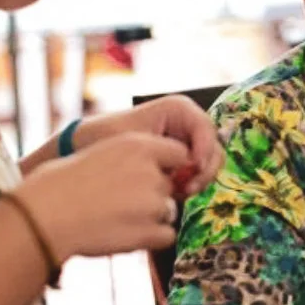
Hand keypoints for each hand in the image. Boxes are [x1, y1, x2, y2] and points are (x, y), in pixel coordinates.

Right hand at [14, 132, 190, 261]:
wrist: (42, 216)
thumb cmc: (59, 185)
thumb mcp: (98, 152)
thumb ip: (131, 158)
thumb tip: (155, 171)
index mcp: (137, 144)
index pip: (179, 154)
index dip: (166, 167)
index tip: (147, 178)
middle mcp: (150, 171)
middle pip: (170, 186)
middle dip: (153, 195)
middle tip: (120, 203)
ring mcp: (152, 203)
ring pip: (168, 211)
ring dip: (151, 218)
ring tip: (116, 219)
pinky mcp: (149, 232)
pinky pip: (167, 236)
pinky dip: (151, 239)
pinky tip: (124, 235)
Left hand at [73, 95, 223, 196]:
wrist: (90, 148)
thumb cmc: (107, 136)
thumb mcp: (133, 140)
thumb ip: (162, 150)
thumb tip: (192, 164)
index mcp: (179, 109)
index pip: (206, 129)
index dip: (205, 150)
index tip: (194, 169)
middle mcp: (188, 125)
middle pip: (213, 149)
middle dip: (204, 171)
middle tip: (187, 189)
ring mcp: (188, 145)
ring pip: (209, 166)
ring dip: (197, 182)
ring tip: (178, 193)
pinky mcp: (184, 163)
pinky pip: (197, 176)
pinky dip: (189, 187)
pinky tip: (174, 194)